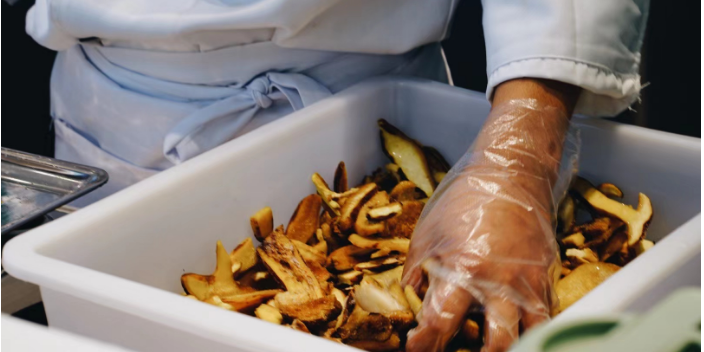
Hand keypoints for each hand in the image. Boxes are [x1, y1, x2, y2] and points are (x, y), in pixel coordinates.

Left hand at [403, 79, 579, 351]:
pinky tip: (514, 337)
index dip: (425, 345)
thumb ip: (417, 275)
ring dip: (509, 350)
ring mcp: (529, 282)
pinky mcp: (547, 279)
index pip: (441, 323)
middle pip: (495, 344)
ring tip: (488, 350)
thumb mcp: (427, 235)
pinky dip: (530, 334)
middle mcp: (500, 281)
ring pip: (530, 337)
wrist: (511, 173)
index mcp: (464, 268)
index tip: (415, 350)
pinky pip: (544, 319)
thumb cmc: (464, 200)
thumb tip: (409, 308)